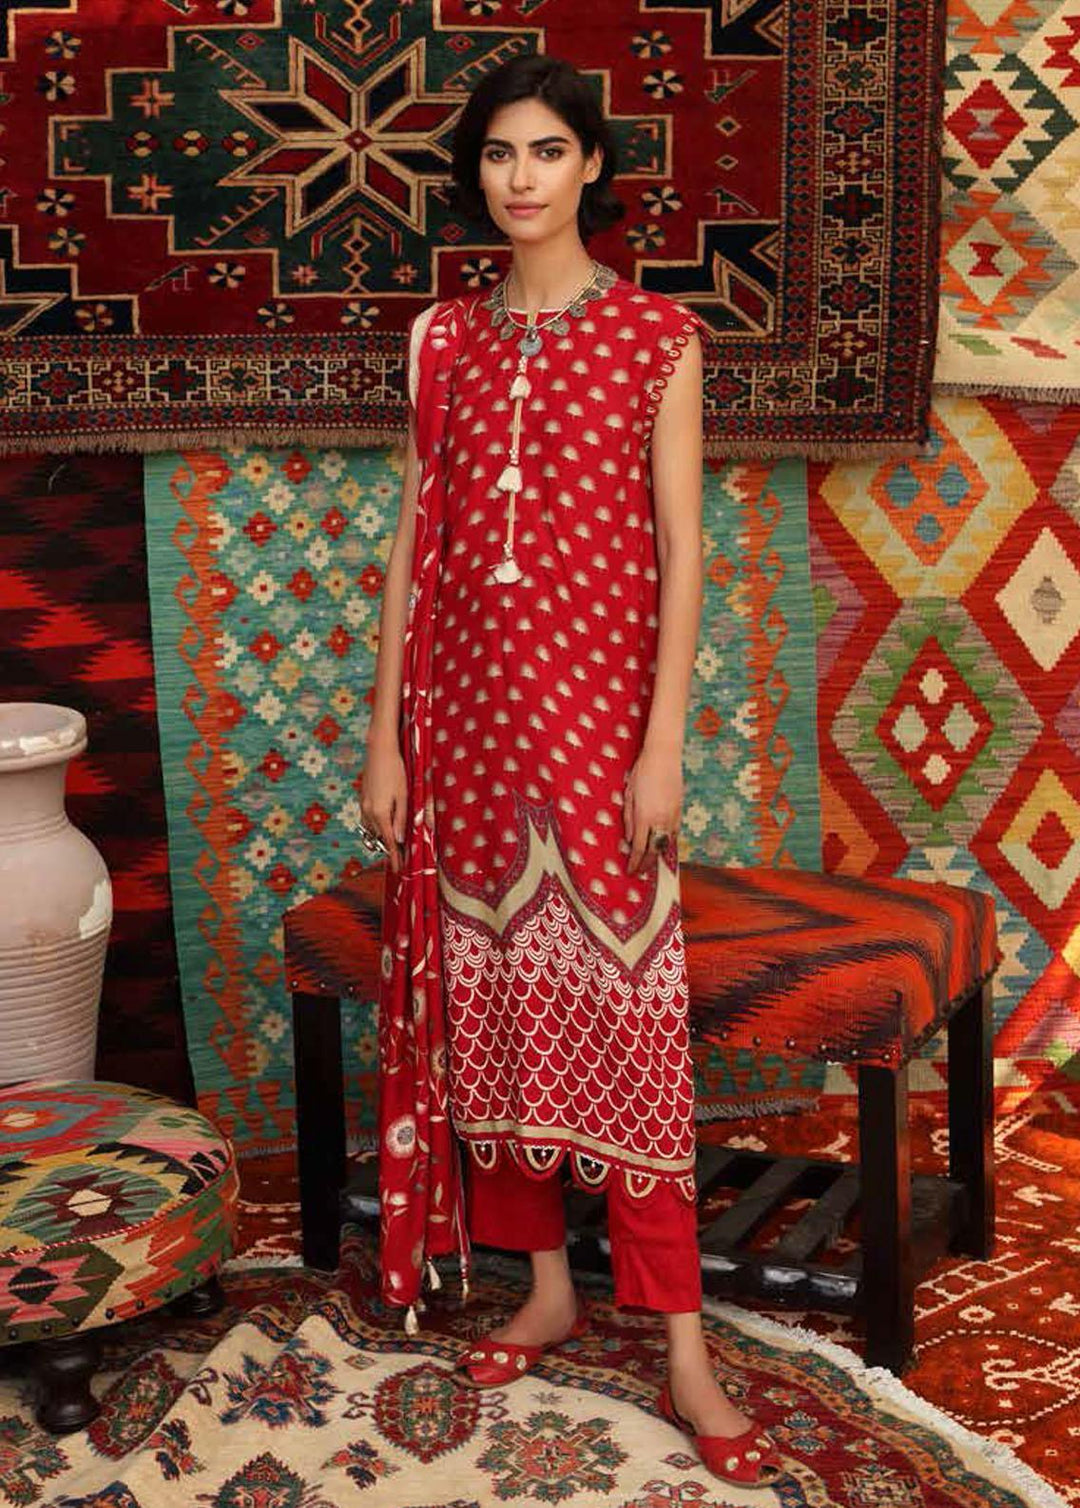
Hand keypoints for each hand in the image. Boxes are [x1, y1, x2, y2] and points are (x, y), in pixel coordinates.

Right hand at [359, 738, 407, 874]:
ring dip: (382, 837)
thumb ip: (401, 819)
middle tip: (400, 857)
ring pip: (372, 829)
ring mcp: (363, 805)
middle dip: (388, 848)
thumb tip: (399, 840)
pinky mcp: (362, 798)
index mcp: (380, 813)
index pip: (389, 841)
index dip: (394, 856)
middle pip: (379, 837)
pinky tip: (384, 824)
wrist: (379, 750)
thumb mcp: (403, 796)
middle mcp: (368, 812)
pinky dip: (376, 826)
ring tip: (393, 844)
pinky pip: (367, 819)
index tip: (400, 869)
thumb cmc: (396, 770)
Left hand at [623, 745, 681, 874]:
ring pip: (666, 843)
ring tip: (650, 862)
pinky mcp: (680, 810)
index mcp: (644, 816)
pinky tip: (663, 845)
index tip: (630, 871)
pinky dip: (668, 842)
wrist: (664, 756)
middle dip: (646, 864)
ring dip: (657, 855)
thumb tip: (628, 838)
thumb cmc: (641, 771)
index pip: (638, 848)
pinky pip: (674, 833)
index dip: (634, 862)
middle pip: (654, 850)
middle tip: (640, 872)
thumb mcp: (629, 794)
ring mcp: (672, 815)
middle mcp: (660, 819)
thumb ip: (628, 818)